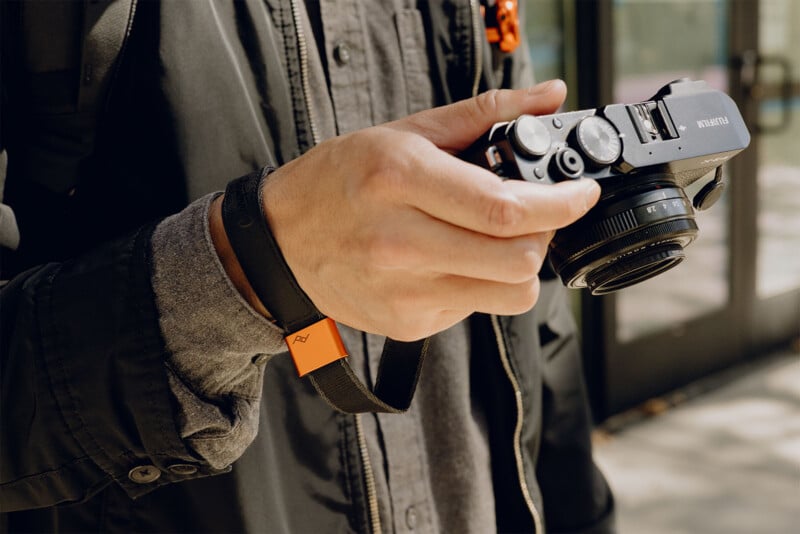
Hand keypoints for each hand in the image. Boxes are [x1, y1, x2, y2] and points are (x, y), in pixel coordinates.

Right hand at [214, 80, 600, 340]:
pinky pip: (476, 309)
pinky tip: (453, 261)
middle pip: (518, 260)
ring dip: (521, 266)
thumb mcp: (405, 131)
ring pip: (509, 295)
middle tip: (536, 216)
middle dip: (546, 235)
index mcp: (401, 181)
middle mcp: (401, 242)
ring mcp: (404, 291)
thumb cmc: (339, 181)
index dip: (561, 205)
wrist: (282, 242)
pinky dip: (481, 284)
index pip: (506, 209)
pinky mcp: (409, 323)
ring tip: (496, 240)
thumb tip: (549, 98)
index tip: (579, 195)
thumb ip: (484, 114)